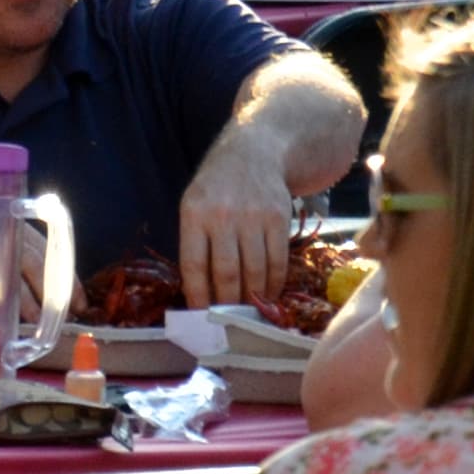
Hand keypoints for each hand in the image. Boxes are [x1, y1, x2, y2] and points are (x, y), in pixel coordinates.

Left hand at [174, 144, 294, 308]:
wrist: (254, 152)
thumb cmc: (218, 187)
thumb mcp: (194, 204)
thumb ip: (196, 241)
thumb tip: (200, 291)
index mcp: (194, 213)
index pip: (194, 264)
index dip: (198, 294)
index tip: (200, 315)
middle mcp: (223, 216)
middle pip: (227, 272)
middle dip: (228, 303)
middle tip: (229, 321)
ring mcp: (253, 217)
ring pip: (254, 271)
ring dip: (253, 297)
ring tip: (249, 311)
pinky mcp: (279, 219)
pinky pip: (277, 261)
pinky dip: (274, 284)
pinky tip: (269, 293)